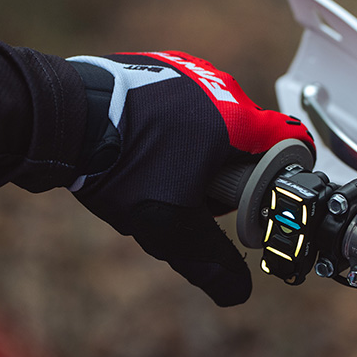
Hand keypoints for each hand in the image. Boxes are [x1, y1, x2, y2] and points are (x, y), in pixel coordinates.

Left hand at [67, 51, 313, 305]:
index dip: (277, 177)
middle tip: (195, 197)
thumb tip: (237, 291)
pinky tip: (143, 146)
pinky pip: (182, 102)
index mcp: (237, 121)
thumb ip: (211, 261)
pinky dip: (173, 126)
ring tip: (160, 172)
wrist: (66, 120)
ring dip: (198, 149)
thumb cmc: (123, 166)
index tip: (256, 198)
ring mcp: (188, 71)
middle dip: (228, 172)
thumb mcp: (172, 226)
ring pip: (212, 120)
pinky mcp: (159, 65)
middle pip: (246, 139)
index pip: (289, 143)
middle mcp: (220, 87)